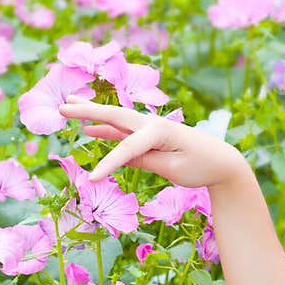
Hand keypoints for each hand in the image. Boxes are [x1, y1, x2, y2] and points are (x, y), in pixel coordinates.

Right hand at [58, 95, 247, 188]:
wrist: (222, 161)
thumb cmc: (201, 166)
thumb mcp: (174, 169)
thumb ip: (147, 160)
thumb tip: (121, 156)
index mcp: (160, 131)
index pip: (127, 148)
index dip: (108, 163)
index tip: (91, 180)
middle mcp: (153, 125)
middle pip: (115, 116)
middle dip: (88, 110)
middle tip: (62, 105)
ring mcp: (150, 128)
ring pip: (116, 119)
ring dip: (92, 113)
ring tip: (68, 105)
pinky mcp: (151, 136)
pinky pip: (123, 132)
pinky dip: (106, 130)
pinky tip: (89, 130)